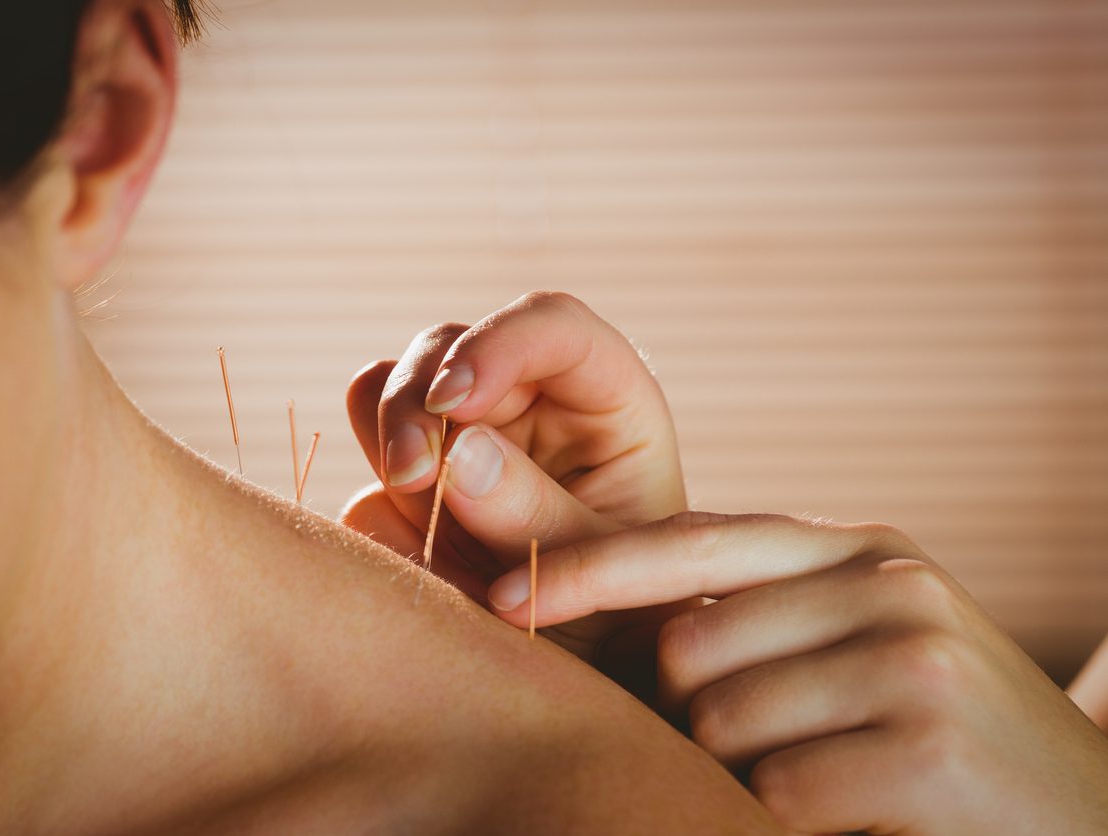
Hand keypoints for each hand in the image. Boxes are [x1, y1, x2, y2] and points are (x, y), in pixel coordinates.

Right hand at [342, 291, 690, 670]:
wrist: (596, 676)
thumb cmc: (633, 616)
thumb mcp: (610, 574)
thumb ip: (539, 515)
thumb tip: (459, 451)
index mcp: (603, 399)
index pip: (552, 325)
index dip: (496, 343)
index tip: (455, 401)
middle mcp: (526, 405)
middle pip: (447, 348)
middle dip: (417, 402)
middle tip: (413, 476)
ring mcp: (462, 443)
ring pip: (387, 391)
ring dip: (389, 443)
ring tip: (421, 515)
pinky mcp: (417, 489)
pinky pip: (367, 479)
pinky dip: (378, 512)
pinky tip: (422, 567)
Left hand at [488, 512, 1107, 834]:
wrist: (1082, 817)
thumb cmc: (932, 735)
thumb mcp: (852, 648)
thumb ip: (752, 617)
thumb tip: (610, 613)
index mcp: (857, 549)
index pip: (690, 540)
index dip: (590, 568)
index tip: (505, 595)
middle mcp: (886, 582)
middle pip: (687, 643)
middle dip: (692, 713)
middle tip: (771, 748)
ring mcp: (913, 659)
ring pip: (721, 723)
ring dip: (743, 775)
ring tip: (829, 778)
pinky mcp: (927, 746)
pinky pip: (778, 792)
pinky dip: (788, 820)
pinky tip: (857, 815)